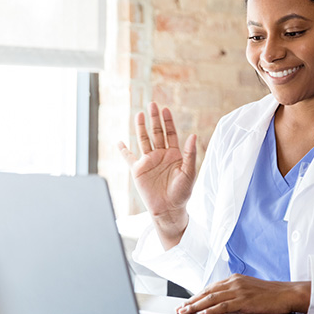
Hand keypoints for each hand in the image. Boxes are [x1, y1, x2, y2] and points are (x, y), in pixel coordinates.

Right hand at [118, 104, 196, 247]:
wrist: (169, 209)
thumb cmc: (182, 193)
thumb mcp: (189, 172)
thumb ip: (190, 154)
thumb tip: (193, 135)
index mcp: (174, 154)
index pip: (170, 133)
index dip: (168, 121)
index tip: (165, 109)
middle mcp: (161, 155)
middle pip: (156, 132)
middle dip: (154, 119)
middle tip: (152, 104)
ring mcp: (149, 162)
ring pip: (143, 140)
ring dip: (141, 127)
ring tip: (139, 114)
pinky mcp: (138, 170)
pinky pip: (129, 158)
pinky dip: (123, 150)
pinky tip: (119, 142)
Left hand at [175, 274, 310, 313]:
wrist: (286, 293)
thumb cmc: (270, 294)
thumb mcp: (249, 291)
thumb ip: (235, 296)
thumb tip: (224, 307)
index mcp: (235, 279)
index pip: (211, 287)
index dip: (197, 295)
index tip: (187, 302)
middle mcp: (235, 282)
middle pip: (208, 291)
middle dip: (192, 301)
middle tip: (180, 308)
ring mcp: (239, 290)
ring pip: (212, 298)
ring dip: (196, 306)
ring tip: (186, 312)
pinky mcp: (244, 299)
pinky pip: (223, 305)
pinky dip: (211, 310)